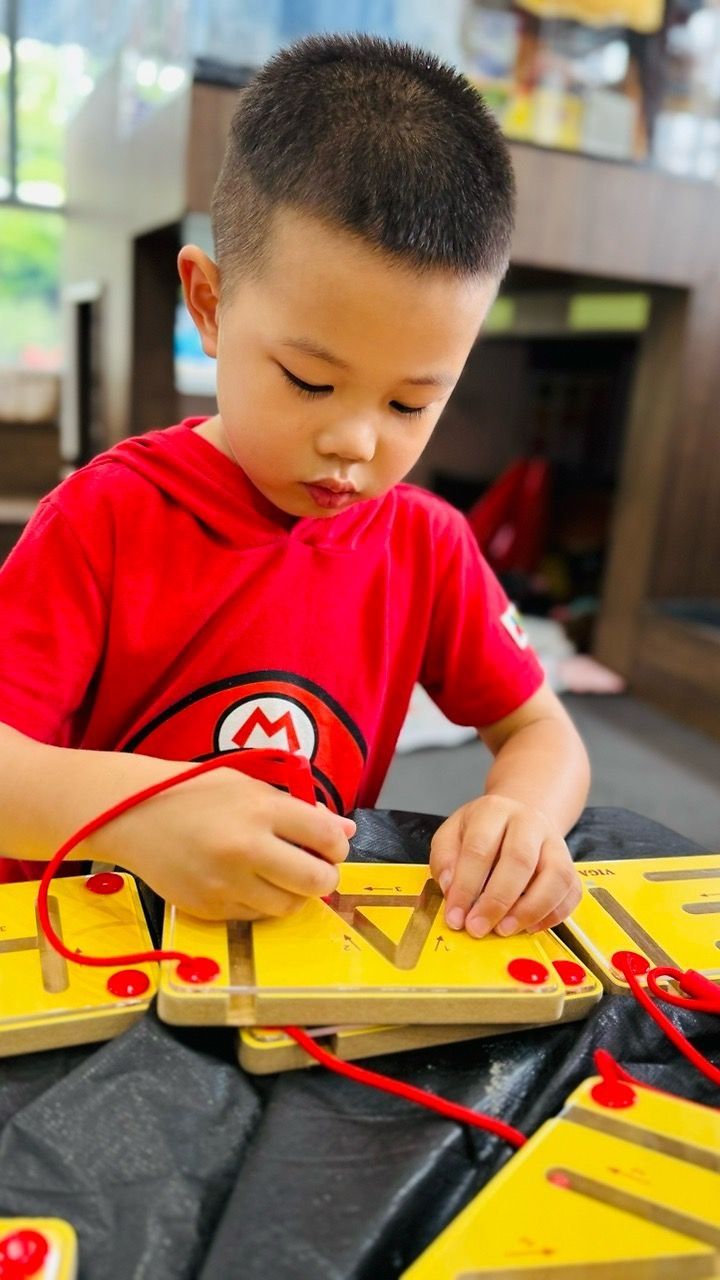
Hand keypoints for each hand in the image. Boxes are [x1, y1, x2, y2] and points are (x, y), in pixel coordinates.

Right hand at [91, 763, 354, 920]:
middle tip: (316, 869)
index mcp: (261, 810)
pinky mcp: (208, 908)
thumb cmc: (197, 793)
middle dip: (325, 877)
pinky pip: (253, 916)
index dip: (337, 846)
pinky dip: (260, 903)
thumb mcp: (250, 787)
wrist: (134, 814)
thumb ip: (301, 810)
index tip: (330, 845)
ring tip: (280, 875)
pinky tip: (248, 882)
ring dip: (294, 894)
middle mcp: (245, 849)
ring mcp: (225, 883)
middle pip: (315, 881)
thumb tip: (346, 831)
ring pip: (287, 907)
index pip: (325, 838)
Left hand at [429, 794, 580, 937]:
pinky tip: (529, 927)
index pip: (479, 848)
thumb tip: (451, 889)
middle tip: (477, 928)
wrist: (518, 819)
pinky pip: (571, 893)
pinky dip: (552, 915)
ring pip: (555, 877)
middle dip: (496, 901)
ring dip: (529, 910)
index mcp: (494, 811)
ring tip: (504, 930)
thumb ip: (445, 860)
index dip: (466, 886)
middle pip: (520, 860)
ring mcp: (556, 843)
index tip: (455, 917)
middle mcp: (530, 822)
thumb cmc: (481, 833)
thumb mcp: (452, 835)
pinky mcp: (571, 866)